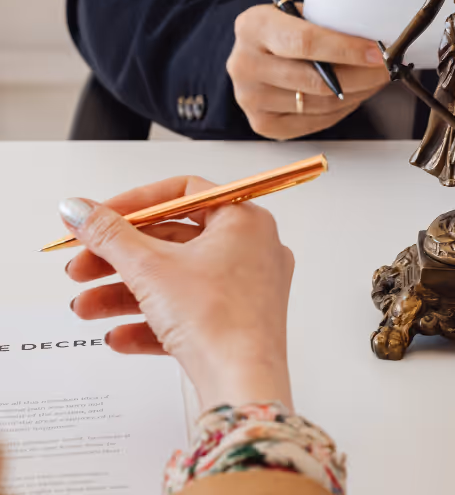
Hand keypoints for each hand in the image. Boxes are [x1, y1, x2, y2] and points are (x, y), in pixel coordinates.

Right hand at [61, 178, 294, 410]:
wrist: (243, 385)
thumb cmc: (216, 318)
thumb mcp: (149, 269)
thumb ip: (109, 235)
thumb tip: (78, 208)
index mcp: (244, 220)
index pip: (184, 194)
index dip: (134, 203)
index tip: (98, 218)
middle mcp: (252, 248)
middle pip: (173, 240)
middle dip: (119, 257)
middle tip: (80, 268)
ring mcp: (247, 287)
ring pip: (176, 280)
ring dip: (125, 292)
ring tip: (84, 308)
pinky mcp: (237, 323)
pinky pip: (189, 313)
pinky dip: (152, 320)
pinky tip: (117, 336)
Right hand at [227, 3, 388, 139]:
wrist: (255, 51)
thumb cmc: (285, 29)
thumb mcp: (299, 13)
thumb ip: (328, 24)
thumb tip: (376, 41)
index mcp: (254, 26)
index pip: (306, 42)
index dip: (347, 49)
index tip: (377, 53)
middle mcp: (245, 64)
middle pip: (317, 79)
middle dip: (362, 75)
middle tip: (387, 68)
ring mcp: (250, 98)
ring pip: (321, 103)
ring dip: (357, 93)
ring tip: (374, 79)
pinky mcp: (262, 123)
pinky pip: (315, 121)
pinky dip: (341, 110)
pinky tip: (354, 95)